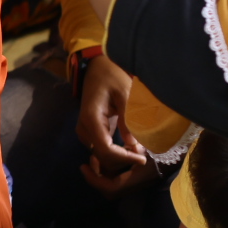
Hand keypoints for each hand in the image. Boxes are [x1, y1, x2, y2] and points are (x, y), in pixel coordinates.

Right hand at [76, 54, 151, 193]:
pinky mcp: (90, 129)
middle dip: (122, 160)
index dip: (123, 158)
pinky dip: (114, 151)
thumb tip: (136, 147)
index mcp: (91, 119)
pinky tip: (129, 148)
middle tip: (144, 156)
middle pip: (101, 155)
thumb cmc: (112, 76)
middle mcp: (84, 128)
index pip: (105, 149)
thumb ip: (129, 121)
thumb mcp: (125, 95)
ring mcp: (84, 129)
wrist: (97, 67)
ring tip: (138, 153)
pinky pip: (100, 147)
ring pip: (100, 154)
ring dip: (119, 157)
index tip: (142, 159)